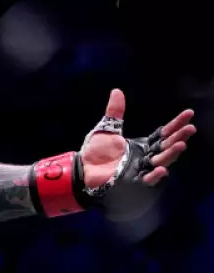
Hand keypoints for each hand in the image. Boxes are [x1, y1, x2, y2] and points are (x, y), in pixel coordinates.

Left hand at [80, 89, 194, 188]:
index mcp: (142, 145)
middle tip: (190, 128)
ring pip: (161, 161)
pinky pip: (147, 179)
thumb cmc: (96, 151)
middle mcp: (145, 156)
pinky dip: (154, 175)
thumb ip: (115, 112)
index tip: (189, 113)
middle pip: (166, 146)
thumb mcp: (107, 128)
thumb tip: (117, 91)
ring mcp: (140, 169)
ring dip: (171, 154)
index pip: (163, 133)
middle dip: (178, 137)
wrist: (83, 168)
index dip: (176, 124)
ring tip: (181, 144)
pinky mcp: (132, 181)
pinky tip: (162, 169)